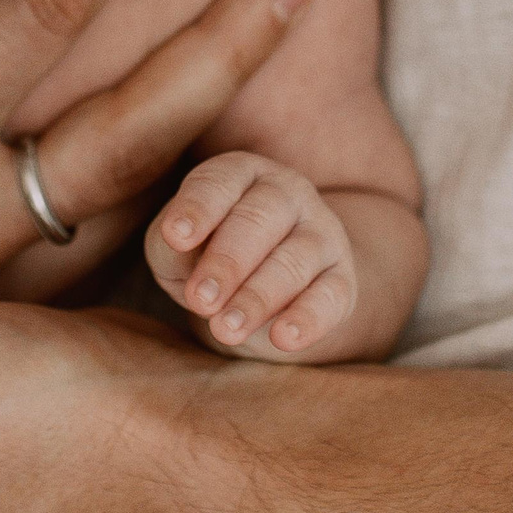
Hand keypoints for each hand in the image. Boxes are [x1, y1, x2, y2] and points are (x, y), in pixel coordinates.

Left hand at [147, 154, 357, 358]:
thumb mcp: (179, 250)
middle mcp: (287, 193)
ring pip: (294, 260)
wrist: (268, 291)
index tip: (175, 237)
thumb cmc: (209, 257)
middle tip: (200, 300)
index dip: (198, 208)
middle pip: (260, 219)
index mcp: (241, 174)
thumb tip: (178, 244)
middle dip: (227, 261)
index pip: (220, 182)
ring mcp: (321, 233)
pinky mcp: (342, 278)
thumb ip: (170, 245)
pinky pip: (331, 296)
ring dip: (258, 297)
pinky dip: (308, 318)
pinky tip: (283, 338)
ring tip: (225, 329)